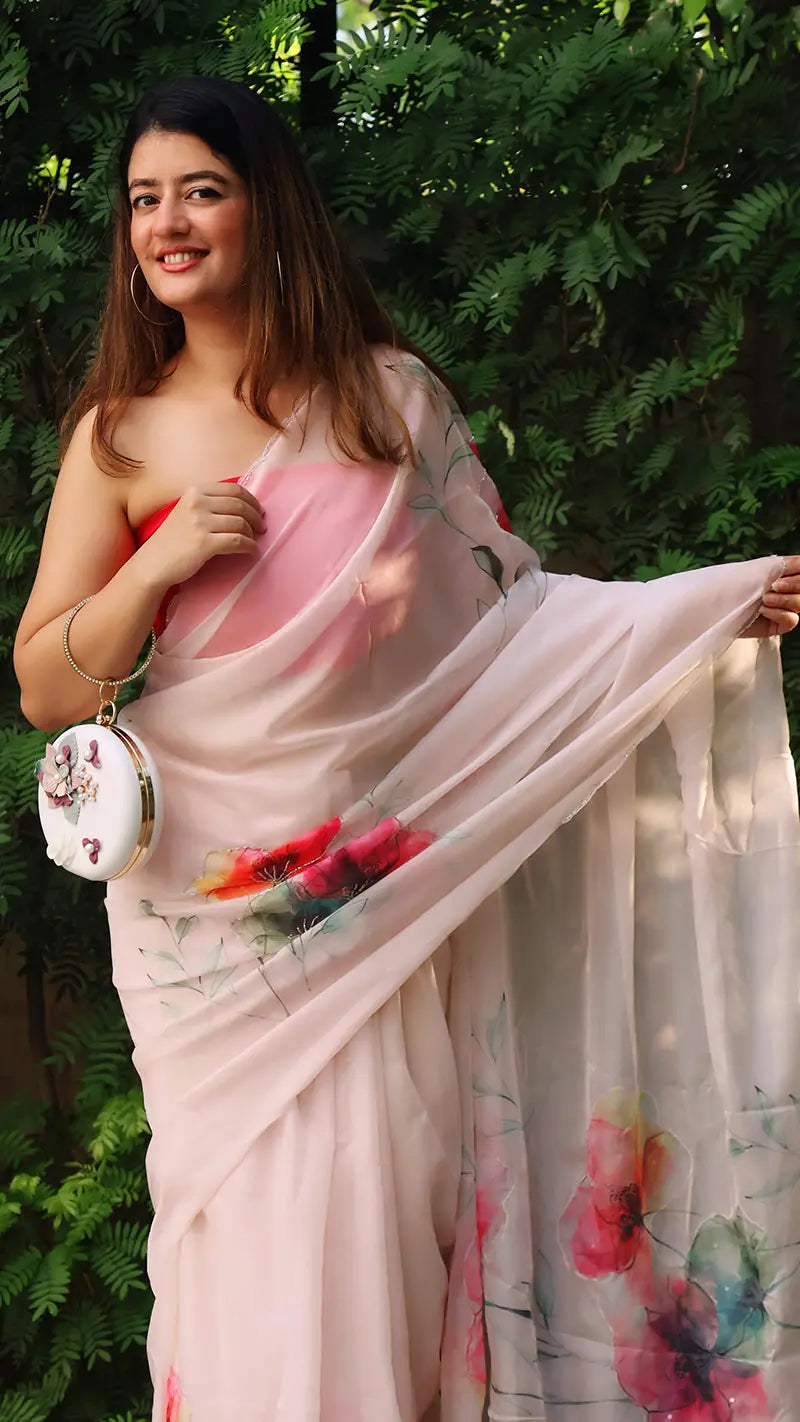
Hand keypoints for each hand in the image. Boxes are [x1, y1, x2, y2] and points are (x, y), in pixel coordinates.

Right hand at [134, 482, 265, 591]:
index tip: (258, 510)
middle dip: (256, 516)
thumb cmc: (172, 540)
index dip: (251, 499)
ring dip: (253, 533)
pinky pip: (237, 541)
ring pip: (240, 523)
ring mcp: (200, 522)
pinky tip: (252, 551)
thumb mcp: (187, 511)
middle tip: (262, 527)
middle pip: (240, 505)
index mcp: (194, 491)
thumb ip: (209, 504)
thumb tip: (243, 506)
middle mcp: (197, 502)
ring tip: (254, 540)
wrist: (153, 563)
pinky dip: (249, 546)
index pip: (233, 489)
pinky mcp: (204, 543)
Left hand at [742, 556, 799, 637]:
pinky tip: (763, 611)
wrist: (715, 606)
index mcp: (783, 573)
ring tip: (764, 600)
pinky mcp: (777, 624)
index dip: (798, 577)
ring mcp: (782, 607)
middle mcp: (785, 590)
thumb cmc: (734, 584)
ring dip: (784, 600)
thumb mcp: (762, 568)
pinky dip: (780, 614)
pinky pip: (792, 620)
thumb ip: (789, 563)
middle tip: (773, 586)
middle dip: (793, 586)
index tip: (781, 577)